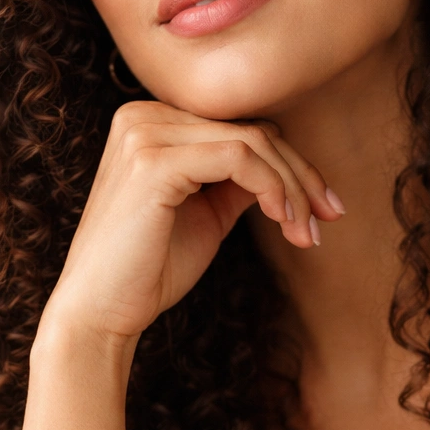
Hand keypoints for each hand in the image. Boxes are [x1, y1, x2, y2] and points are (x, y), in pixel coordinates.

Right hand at [40, 102, 343, 342]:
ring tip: (305, 232)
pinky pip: (237, 157)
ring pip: (252, 142)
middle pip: (252, 130)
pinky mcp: (153, 161)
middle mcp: (142, 116)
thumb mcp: (207, 214)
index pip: (240, 128)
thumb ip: (240, 182)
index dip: (290, 165)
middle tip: (330, 217)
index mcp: (151, 122)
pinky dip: (271, 187)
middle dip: (301, 175)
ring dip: (291, 188)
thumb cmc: (149, 269)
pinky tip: (283, 220)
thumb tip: (288, 169)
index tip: (324, 207)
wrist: (99, 314)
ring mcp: (144, 134)